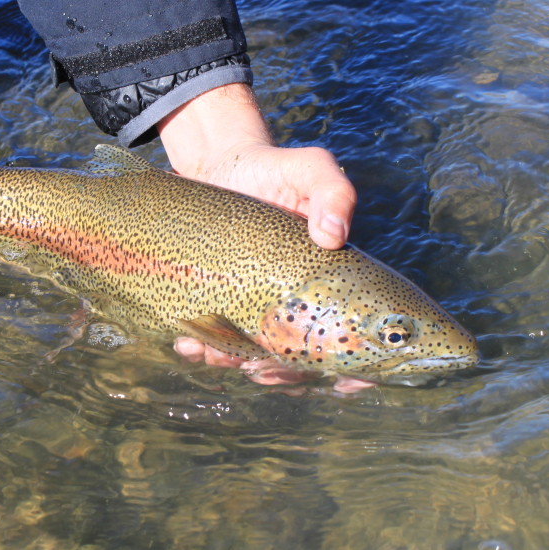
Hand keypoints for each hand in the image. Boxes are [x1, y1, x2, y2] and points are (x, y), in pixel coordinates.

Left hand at [156, 83, 356, 369]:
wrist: (221, 164)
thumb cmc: (276, 169)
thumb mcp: (311, 169)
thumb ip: (333, 192)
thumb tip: (333, 236)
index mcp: (329, 282)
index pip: (354, 334)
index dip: (359, 368)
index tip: (348, 385)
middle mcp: (296, 303)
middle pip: (302, 359)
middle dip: (286, 374)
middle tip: (266, 369)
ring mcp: (257, 307)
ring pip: (255, 357)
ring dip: (239, 366)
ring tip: (219, 357)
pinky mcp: (221, 303)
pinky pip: (215, 339)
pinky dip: (203, 350)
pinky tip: (189, 345)